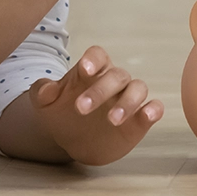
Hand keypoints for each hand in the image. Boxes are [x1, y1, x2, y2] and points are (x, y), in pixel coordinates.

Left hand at [28, 45, 163, 165]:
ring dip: (128, 102)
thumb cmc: (61, 113)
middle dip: (101, 90)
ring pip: (138, 88)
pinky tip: (148, 115)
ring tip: (112, 120)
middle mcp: (113, 81)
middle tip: (81, 109)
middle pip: (117, 75)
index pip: (98, 55)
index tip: (84, 69)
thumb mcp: (45, 104)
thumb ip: (42, 92)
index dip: (93, 59)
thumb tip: (46, 89)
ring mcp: (127, 98)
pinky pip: (154, 107)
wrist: (72, 140)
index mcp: (92, 70)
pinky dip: (153, 110)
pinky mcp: (139, 119)